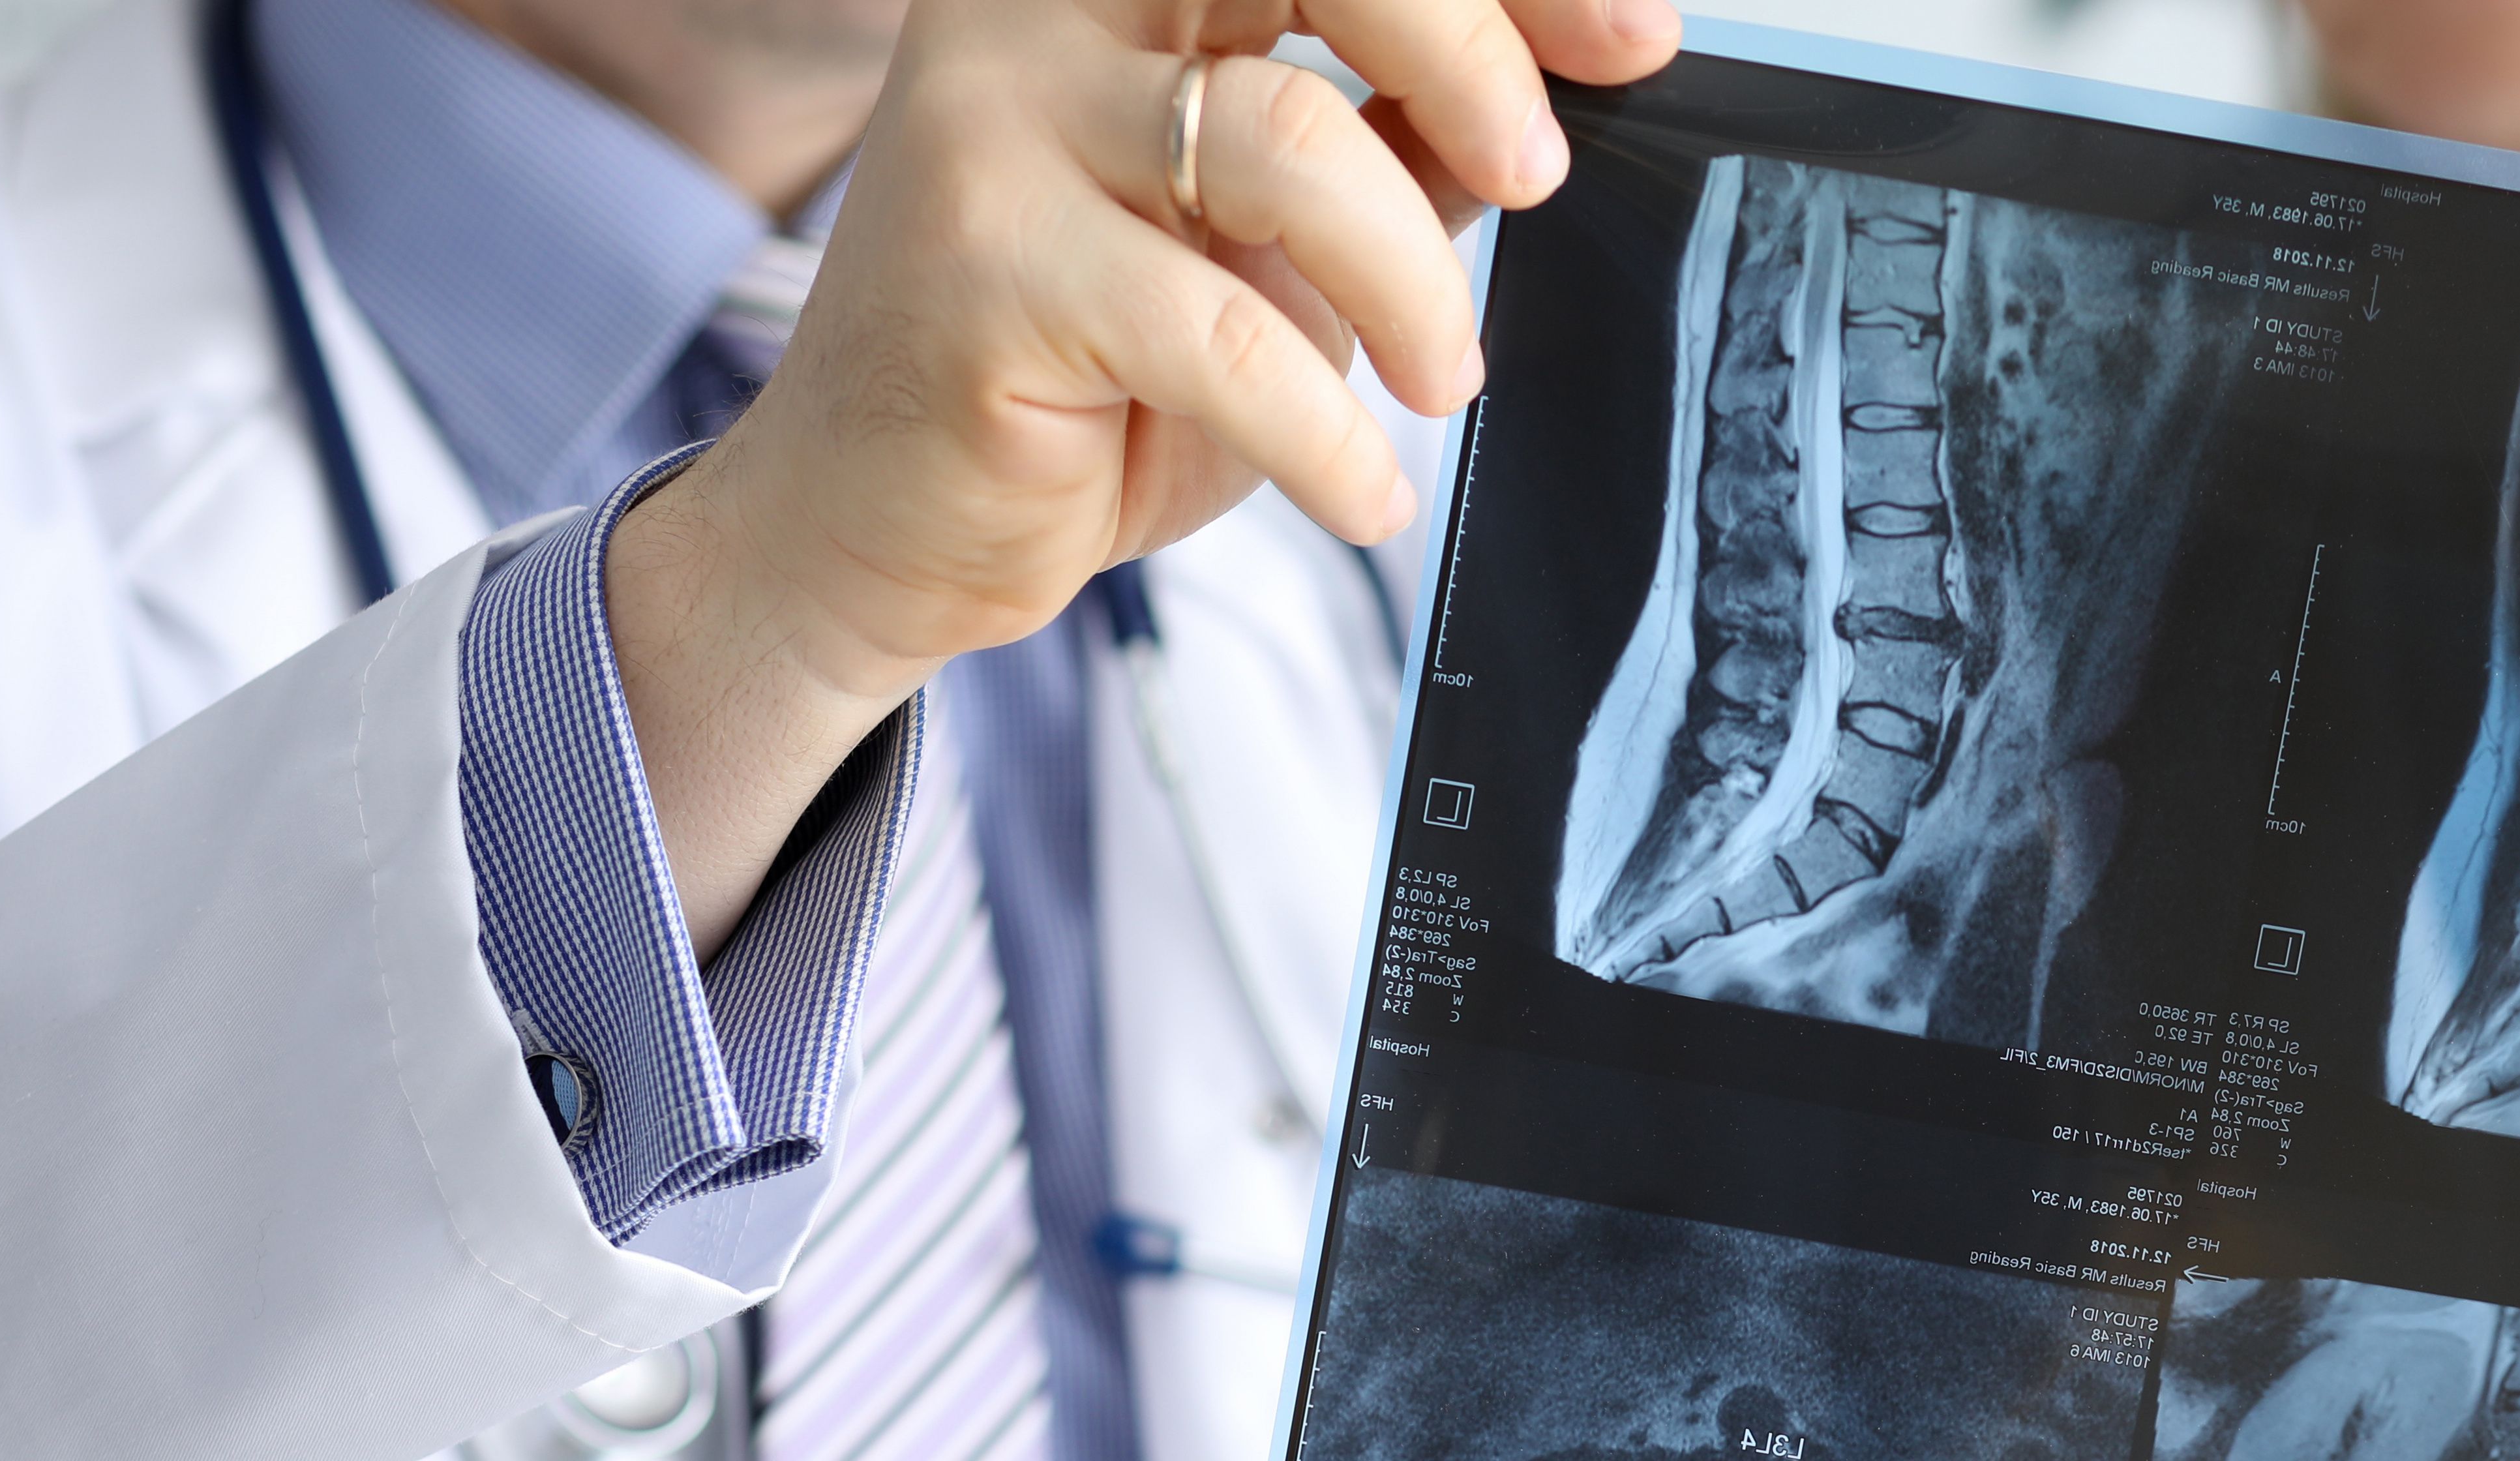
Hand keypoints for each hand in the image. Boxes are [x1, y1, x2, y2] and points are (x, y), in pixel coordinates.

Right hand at [606, 0, 1678, 952]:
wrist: (885, 520)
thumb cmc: (1087, 371)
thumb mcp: (1270, 240)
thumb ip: (1389, 146)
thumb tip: (1559, 91)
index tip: (1634, 43)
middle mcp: (1043, 14)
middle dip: (1473, 61)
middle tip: (1537, 180)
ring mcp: (996, 125)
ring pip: (1290, 145)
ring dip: (1413, 284)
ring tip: (1439, 376)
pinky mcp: (985, 267)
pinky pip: (1221, 330)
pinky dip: (1328, 430)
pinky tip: (1361, 489)